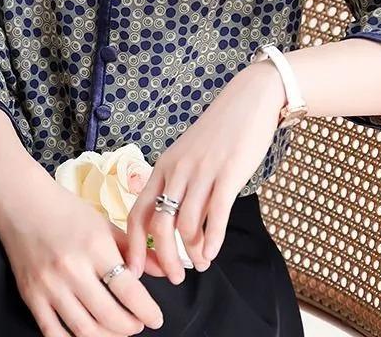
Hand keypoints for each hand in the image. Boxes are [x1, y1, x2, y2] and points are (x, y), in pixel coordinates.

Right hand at [0, 164, 164, 336]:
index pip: (128, 290)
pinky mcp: (31, 296)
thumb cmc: (65, 210)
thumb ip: (133, 249)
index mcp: (94, 246)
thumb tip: (163, 269)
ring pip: (85, 330)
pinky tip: (87, 335)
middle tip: (138, 324)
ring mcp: (50, 285)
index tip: (155, 318)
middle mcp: (72, 268)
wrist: (22, 203)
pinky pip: (54, 333)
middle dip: (130, 326)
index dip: (147, 310)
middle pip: (109, 315)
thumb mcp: (103, 224)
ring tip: (117, 331)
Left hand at [124, 60, 284, 283]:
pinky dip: (212, 241)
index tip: (134, 270)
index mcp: (163, 166)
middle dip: (163, 259)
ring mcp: (201, 173)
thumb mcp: (187, 154)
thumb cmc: (219, 133)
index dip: (133, 245)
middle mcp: (176, 171)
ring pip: (186, 225)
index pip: (138, 211)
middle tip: (174, 278)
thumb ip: (177, 182)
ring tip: (200, 264)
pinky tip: (213, 254)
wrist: (248, 102)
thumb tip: (171, 221)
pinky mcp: (227, 175)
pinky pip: (215, 216)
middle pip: (158, 226)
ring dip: (192, 253)